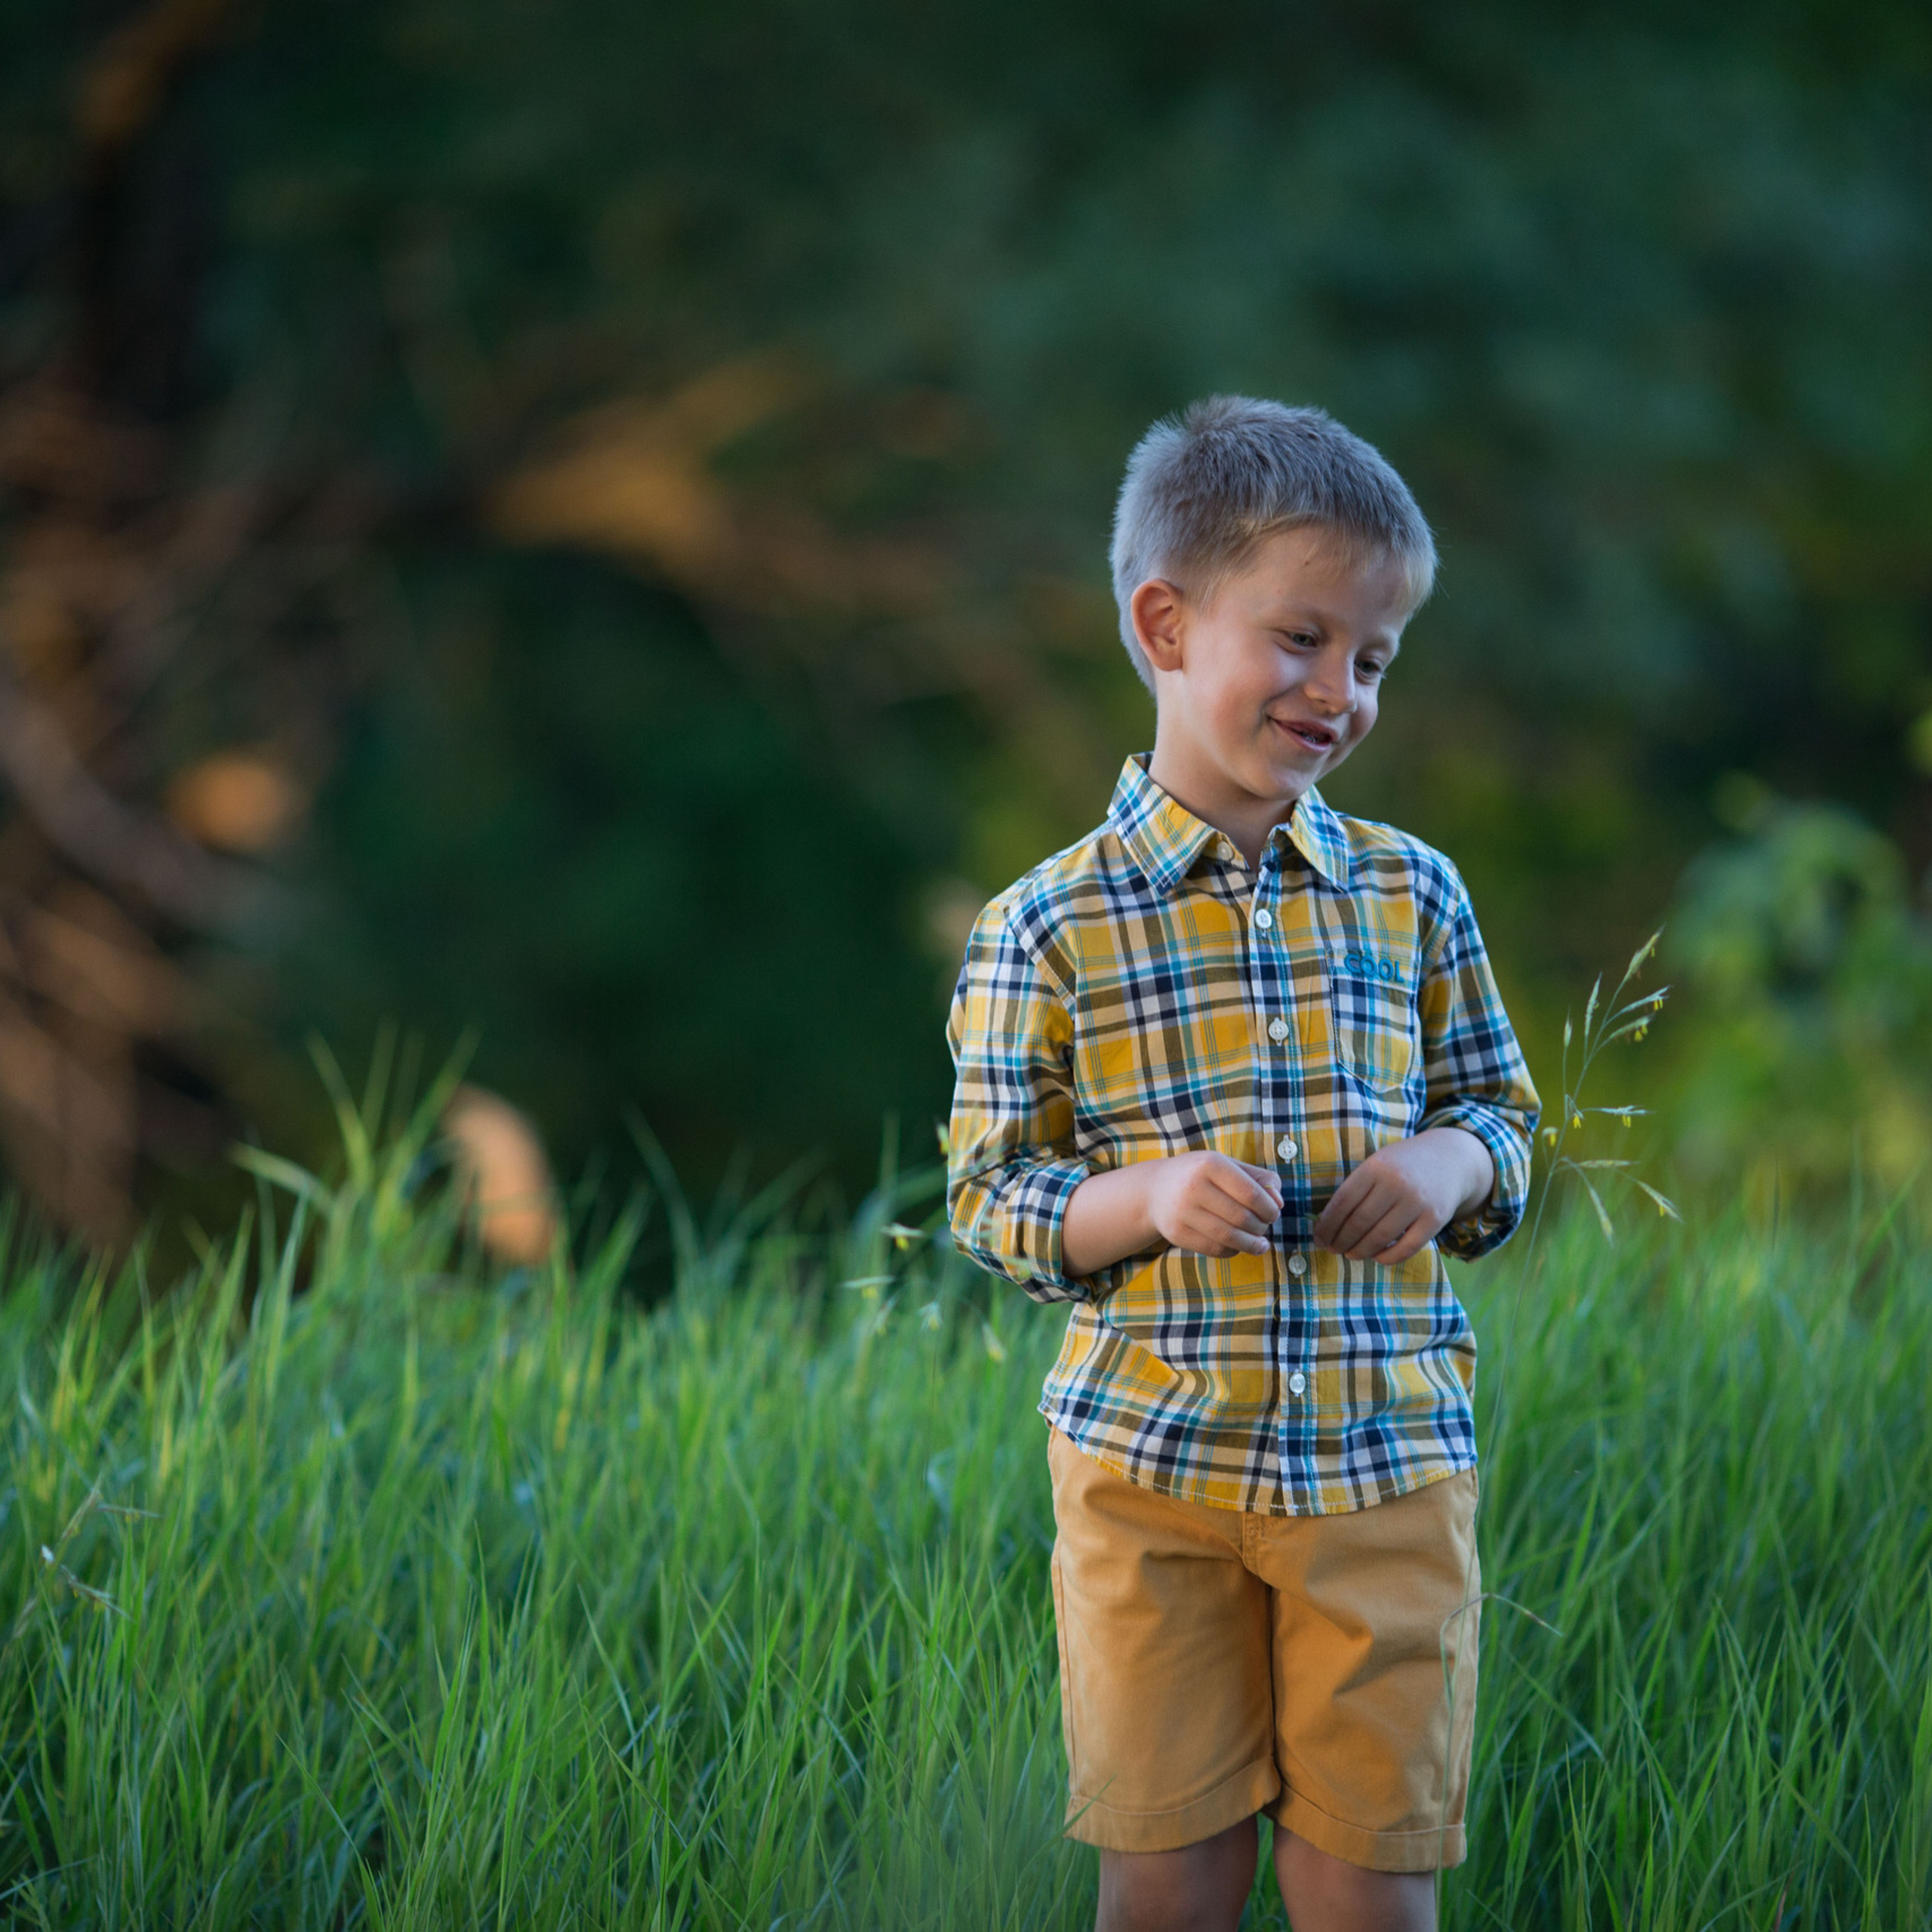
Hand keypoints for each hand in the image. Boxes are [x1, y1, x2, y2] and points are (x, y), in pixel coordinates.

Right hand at [1142, 1153, 1284, 1257]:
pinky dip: (1232, 1251)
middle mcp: (1193, 1186)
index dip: (1269, 1208)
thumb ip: (1258, 1179)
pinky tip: (1237, 1246)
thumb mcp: (1227, 1166)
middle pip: (1241, 1217)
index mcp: (1209, 1163)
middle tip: (1264, 1227)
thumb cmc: (1202, 1176)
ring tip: (1260, 1245)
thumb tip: (1278, 1202)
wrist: (1155, 1190)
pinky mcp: (1176, 1233)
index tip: (1274, 1213)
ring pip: (1228, 1237)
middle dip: (1261, 1227)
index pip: (1250, 1193)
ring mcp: (1181, 1211)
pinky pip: (1213, 1249)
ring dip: (1251, 1244)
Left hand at [1313, 1127, 1493, 1263]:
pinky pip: (1406, 1247)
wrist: (1450, 1158)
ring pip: (1380, 1236)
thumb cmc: (1403, 1165)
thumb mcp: (1378, 1164)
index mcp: (1376, 1167)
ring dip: (1359, 1251)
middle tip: (1332, 1249)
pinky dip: (1387, 1257)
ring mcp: (1417, 1202)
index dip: (1327, 1224)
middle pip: (1359, 1221)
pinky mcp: (1435, 1219)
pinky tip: (1376, 1257)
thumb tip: (1328, 1224)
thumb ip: (1357, 1188)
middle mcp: (1396, 1183)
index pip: (1343, 1201)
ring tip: (1350, 1254)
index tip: (1319, 1238)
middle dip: (1341, 1240)